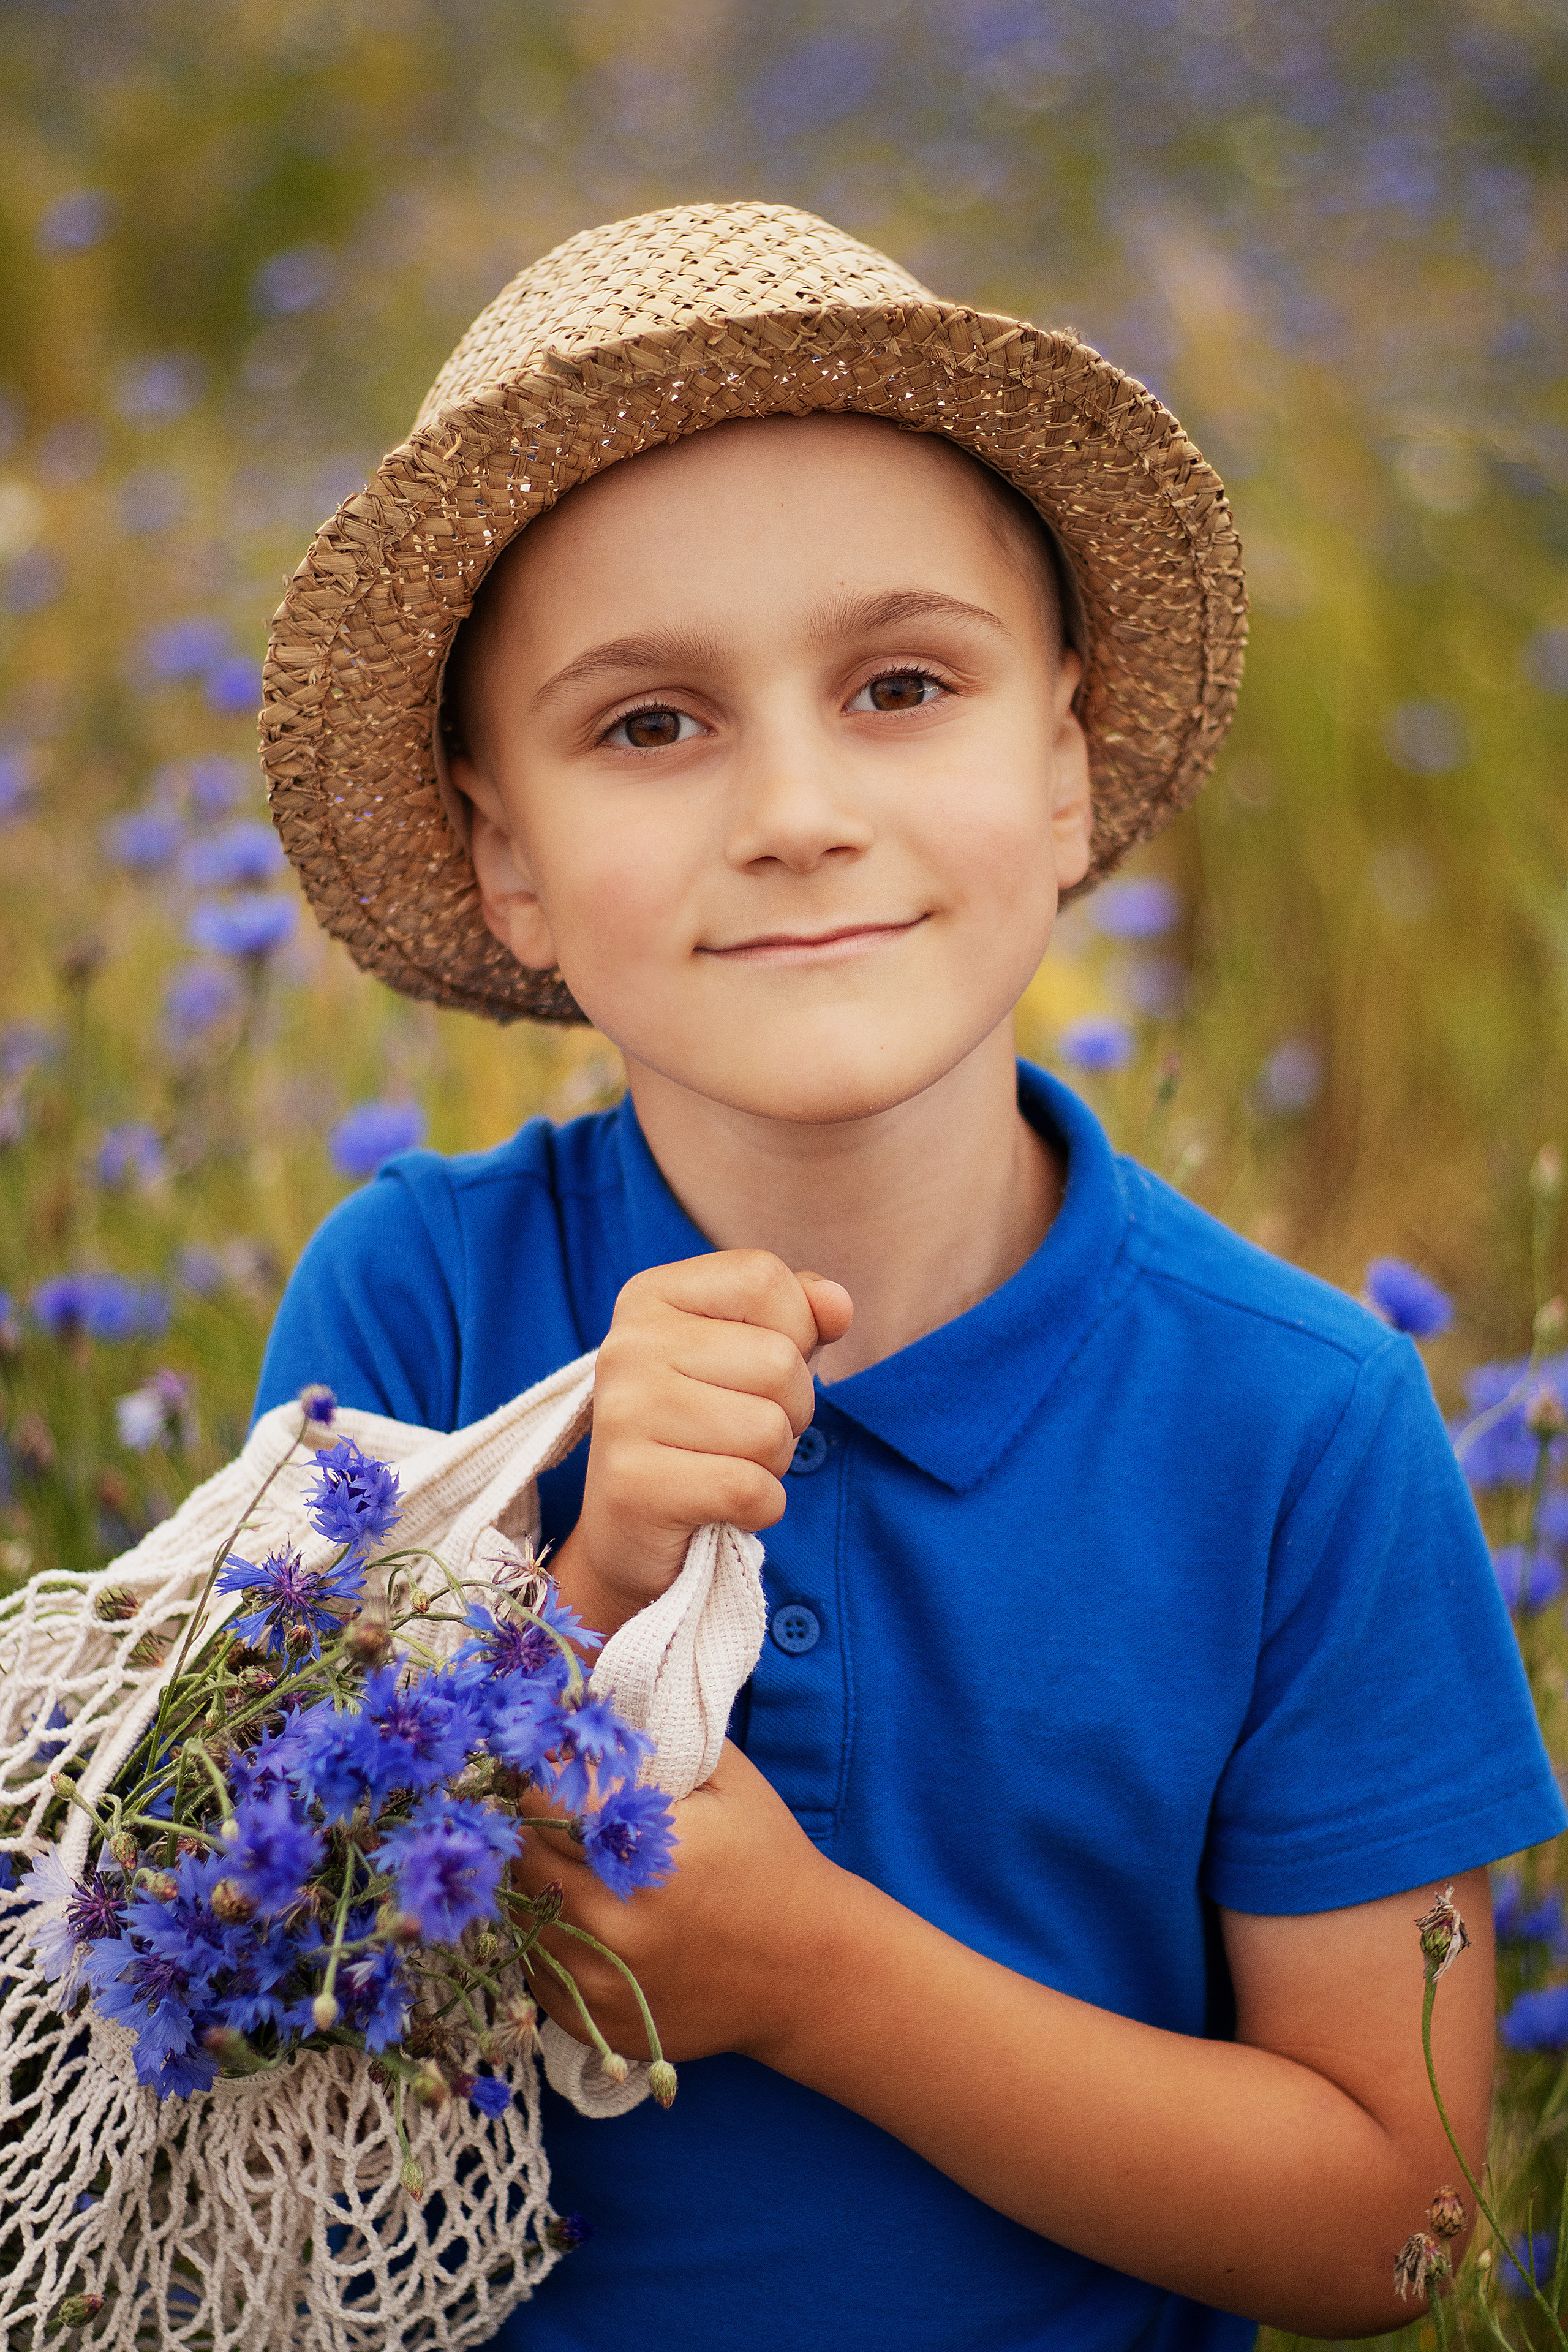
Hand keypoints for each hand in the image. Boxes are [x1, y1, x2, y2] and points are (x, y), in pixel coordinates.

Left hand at [515, 1739, 845, 2063]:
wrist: (809, 1972)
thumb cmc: (770, 1861)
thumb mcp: (729, 1780)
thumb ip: (657, 1739)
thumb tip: (584, 1704)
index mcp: (648, 1851)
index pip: (541, 1799)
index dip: (544, 1775)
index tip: (557, 1766)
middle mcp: (614, 1921)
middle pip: (523, 1853)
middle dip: (536, 1825)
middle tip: (564, 1812)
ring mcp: (600, 1979)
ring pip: (521, 1910)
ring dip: (540, 1880)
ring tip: (582, 1864)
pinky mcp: (592, 2019)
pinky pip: (535, 1964)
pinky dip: (552, 1935)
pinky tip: (594, 1916)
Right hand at [553, 1251, 852, 1636]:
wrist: (629, 1530)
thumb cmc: (701, 1430)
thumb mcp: (745, 1353)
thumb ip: (797, 1313)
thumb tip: (836, 1303)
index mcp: (650, 1295)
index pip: (764, 1278)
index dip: (796, 1329)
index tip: (758, 1370)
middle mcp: (627, 1345)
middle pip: (778, 1361)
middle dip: (790, 1410)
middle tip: (741, 1433)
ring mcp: (623, 1414)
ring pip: (770, 1430)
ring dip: (772, 1462)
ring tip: (726, 1465)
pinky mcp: (633, 1485)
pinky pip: (751, 1489)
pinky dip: (760, 1507)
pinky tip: (722, 1506)